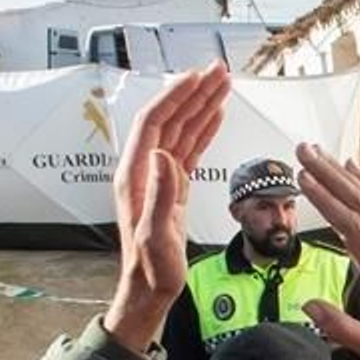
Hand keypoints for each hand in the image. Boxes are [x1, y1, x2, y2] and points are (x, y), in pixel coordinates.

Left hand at [105, 65, 230, 352]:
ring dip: (201, 106)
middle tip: (220, 71)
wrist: (150, 289)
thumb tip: (165, 154)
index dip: (176, 97)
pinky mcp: (172, 186)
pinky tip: (216, 115)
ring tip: (223, 84)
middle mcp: (144, 169)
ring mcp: (158, 176)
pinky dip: (203, 129)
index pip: (155, 123)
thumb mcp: (155, 236)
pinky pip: (189, 149)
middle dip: (193, 92)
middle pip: (169, 119)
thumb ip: (160, 194)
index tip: (199, 77)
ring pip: (181, 130)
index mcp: (136, 175)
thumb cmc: (152, 268)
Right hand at [296, 145, 359, 359]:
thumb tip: (309, 307)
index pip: (351, 224)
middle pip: (358, 200)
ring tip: (316, 152)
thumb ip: (340, 327)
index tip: (303, 179)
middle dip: (327, 173)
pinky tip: (350, 166)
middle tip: (302, 151)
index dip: (326, 199)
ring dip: (342, 172)